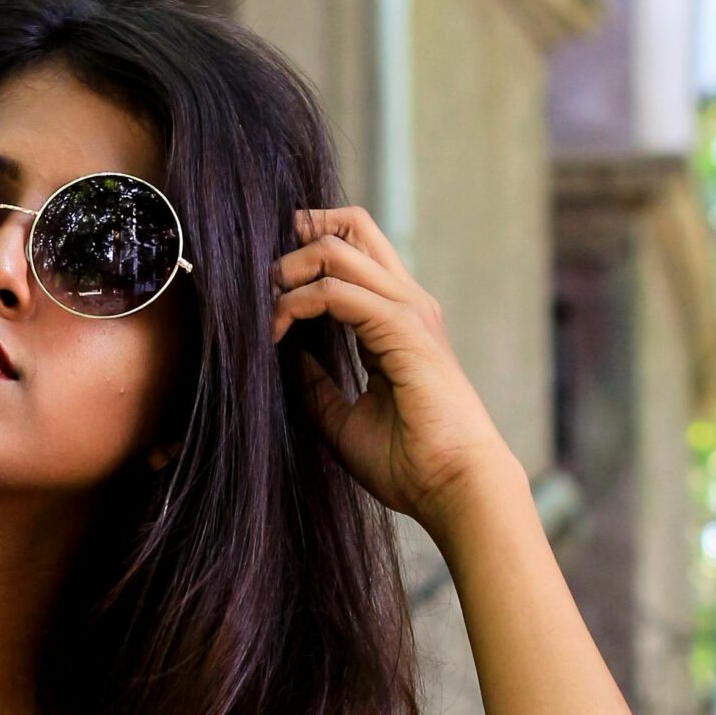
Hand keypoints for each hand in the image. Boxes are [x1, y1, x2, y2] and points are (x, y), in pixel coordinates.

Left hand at [270, 204, 518, 529]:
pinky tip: (276, 330)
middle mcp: (405, 303)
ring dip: (289, 271)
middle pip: (350, 227)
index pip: (352, 251)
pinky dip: (297, 302)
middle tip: (261, 282)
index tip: (267, 288)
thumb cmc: (409, 464)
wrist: (454, 487)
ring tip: (263, 309)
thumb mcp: (343, 420)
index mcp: (397, 319)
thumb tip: (285, 356)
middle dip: (297, 240)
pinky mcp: (402, 327)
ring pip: (338, 248)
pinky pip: (335, 291)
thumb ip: (316, 385)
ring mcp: (407, 310)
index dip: (306, 253)